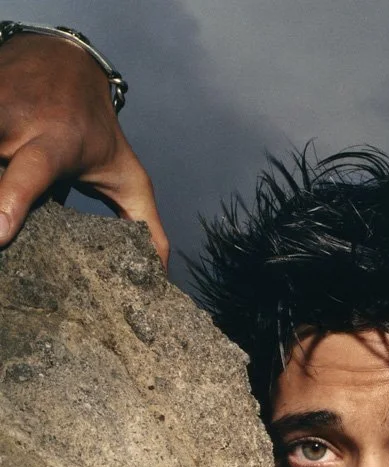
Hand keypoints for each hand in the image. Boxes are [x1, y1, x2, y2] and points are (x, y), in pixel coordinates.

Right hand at [0, 33, 168, 266]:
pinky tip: (2, 170)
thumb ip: (145, 224)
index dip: (13, 201)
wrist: (61, 60)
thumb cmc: (98, 131)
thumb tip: (161, 274)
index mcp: (57, 144)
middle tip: (8, 226)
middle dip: (2, 199)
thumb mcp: (129, 175)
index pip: (32, 173)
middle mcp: (17, 124)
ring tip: (7, 203)